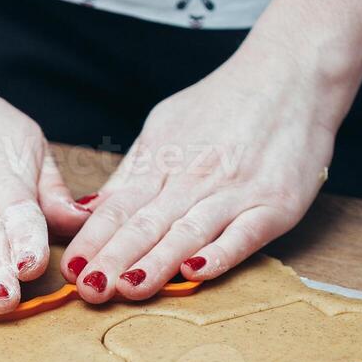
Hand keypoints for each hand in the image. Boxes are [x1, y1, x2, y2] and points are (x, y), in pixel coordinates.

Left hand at [61, 52, 338, 301]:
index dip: (92, 240)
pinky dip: (220, 253)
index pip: (118, 208)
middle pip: (146, 224)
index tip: (69, 269)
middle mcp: (193, 179)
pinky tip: (196, 272)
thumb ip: (131, 174)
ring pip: (187, 232)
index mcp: (162, 163)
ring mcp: (235, 192)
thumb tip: (89, 210)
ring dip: (156, 263)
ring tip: (127, 289)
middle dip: (113, 260)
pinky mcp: (274, 204)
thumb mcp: (164, 128)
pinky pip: (244, 233)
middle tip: (88, 290)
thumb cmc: (225, 104)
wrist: (292, 72)